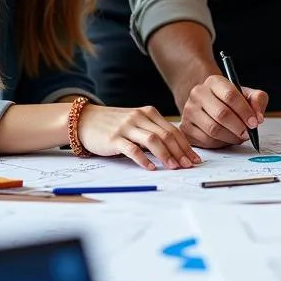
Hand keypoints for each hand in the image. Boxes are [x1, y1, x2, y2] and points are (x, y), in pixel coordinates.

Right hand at [77, 105, 200, 170]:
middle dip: (181, 152)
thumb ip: (153, 130)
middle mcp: (140, 117)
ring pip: (153, 140)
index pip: (173, 130)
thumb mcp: (137, 122)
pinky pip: (132, 149)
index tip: (195, 158)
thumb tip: (176, 149)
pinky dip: (143, 159)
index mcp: (149, 113)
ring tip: (174, 167)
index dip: (186, 145)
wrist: (85, 120)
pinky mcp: (114, 138)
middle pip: (166, 135)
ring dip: (166, 155)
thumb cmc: (114, 124)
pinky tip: (150, 168)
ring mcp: (127, 127)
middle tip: (189, 165)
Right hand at [179, 74, 268, 147]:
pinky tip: (226, 139)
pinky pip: (206, 140)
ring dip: (231, 137)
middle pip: (221, 114)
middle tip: (248, 133)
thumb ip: (258, 100)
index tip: (255, 122)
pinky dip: (220, 143)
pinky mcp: (185, 127)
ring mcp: (189, 110)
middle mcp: (198, 93)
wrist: (208, 104)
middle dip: (239, 127)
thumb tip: (258, 117)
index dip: (245, 111)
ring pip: (213, 129)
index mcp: (214, 82)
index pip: (230, 95)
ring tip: (239, 137)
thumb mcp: (246, 94)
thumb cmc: (230, 100)